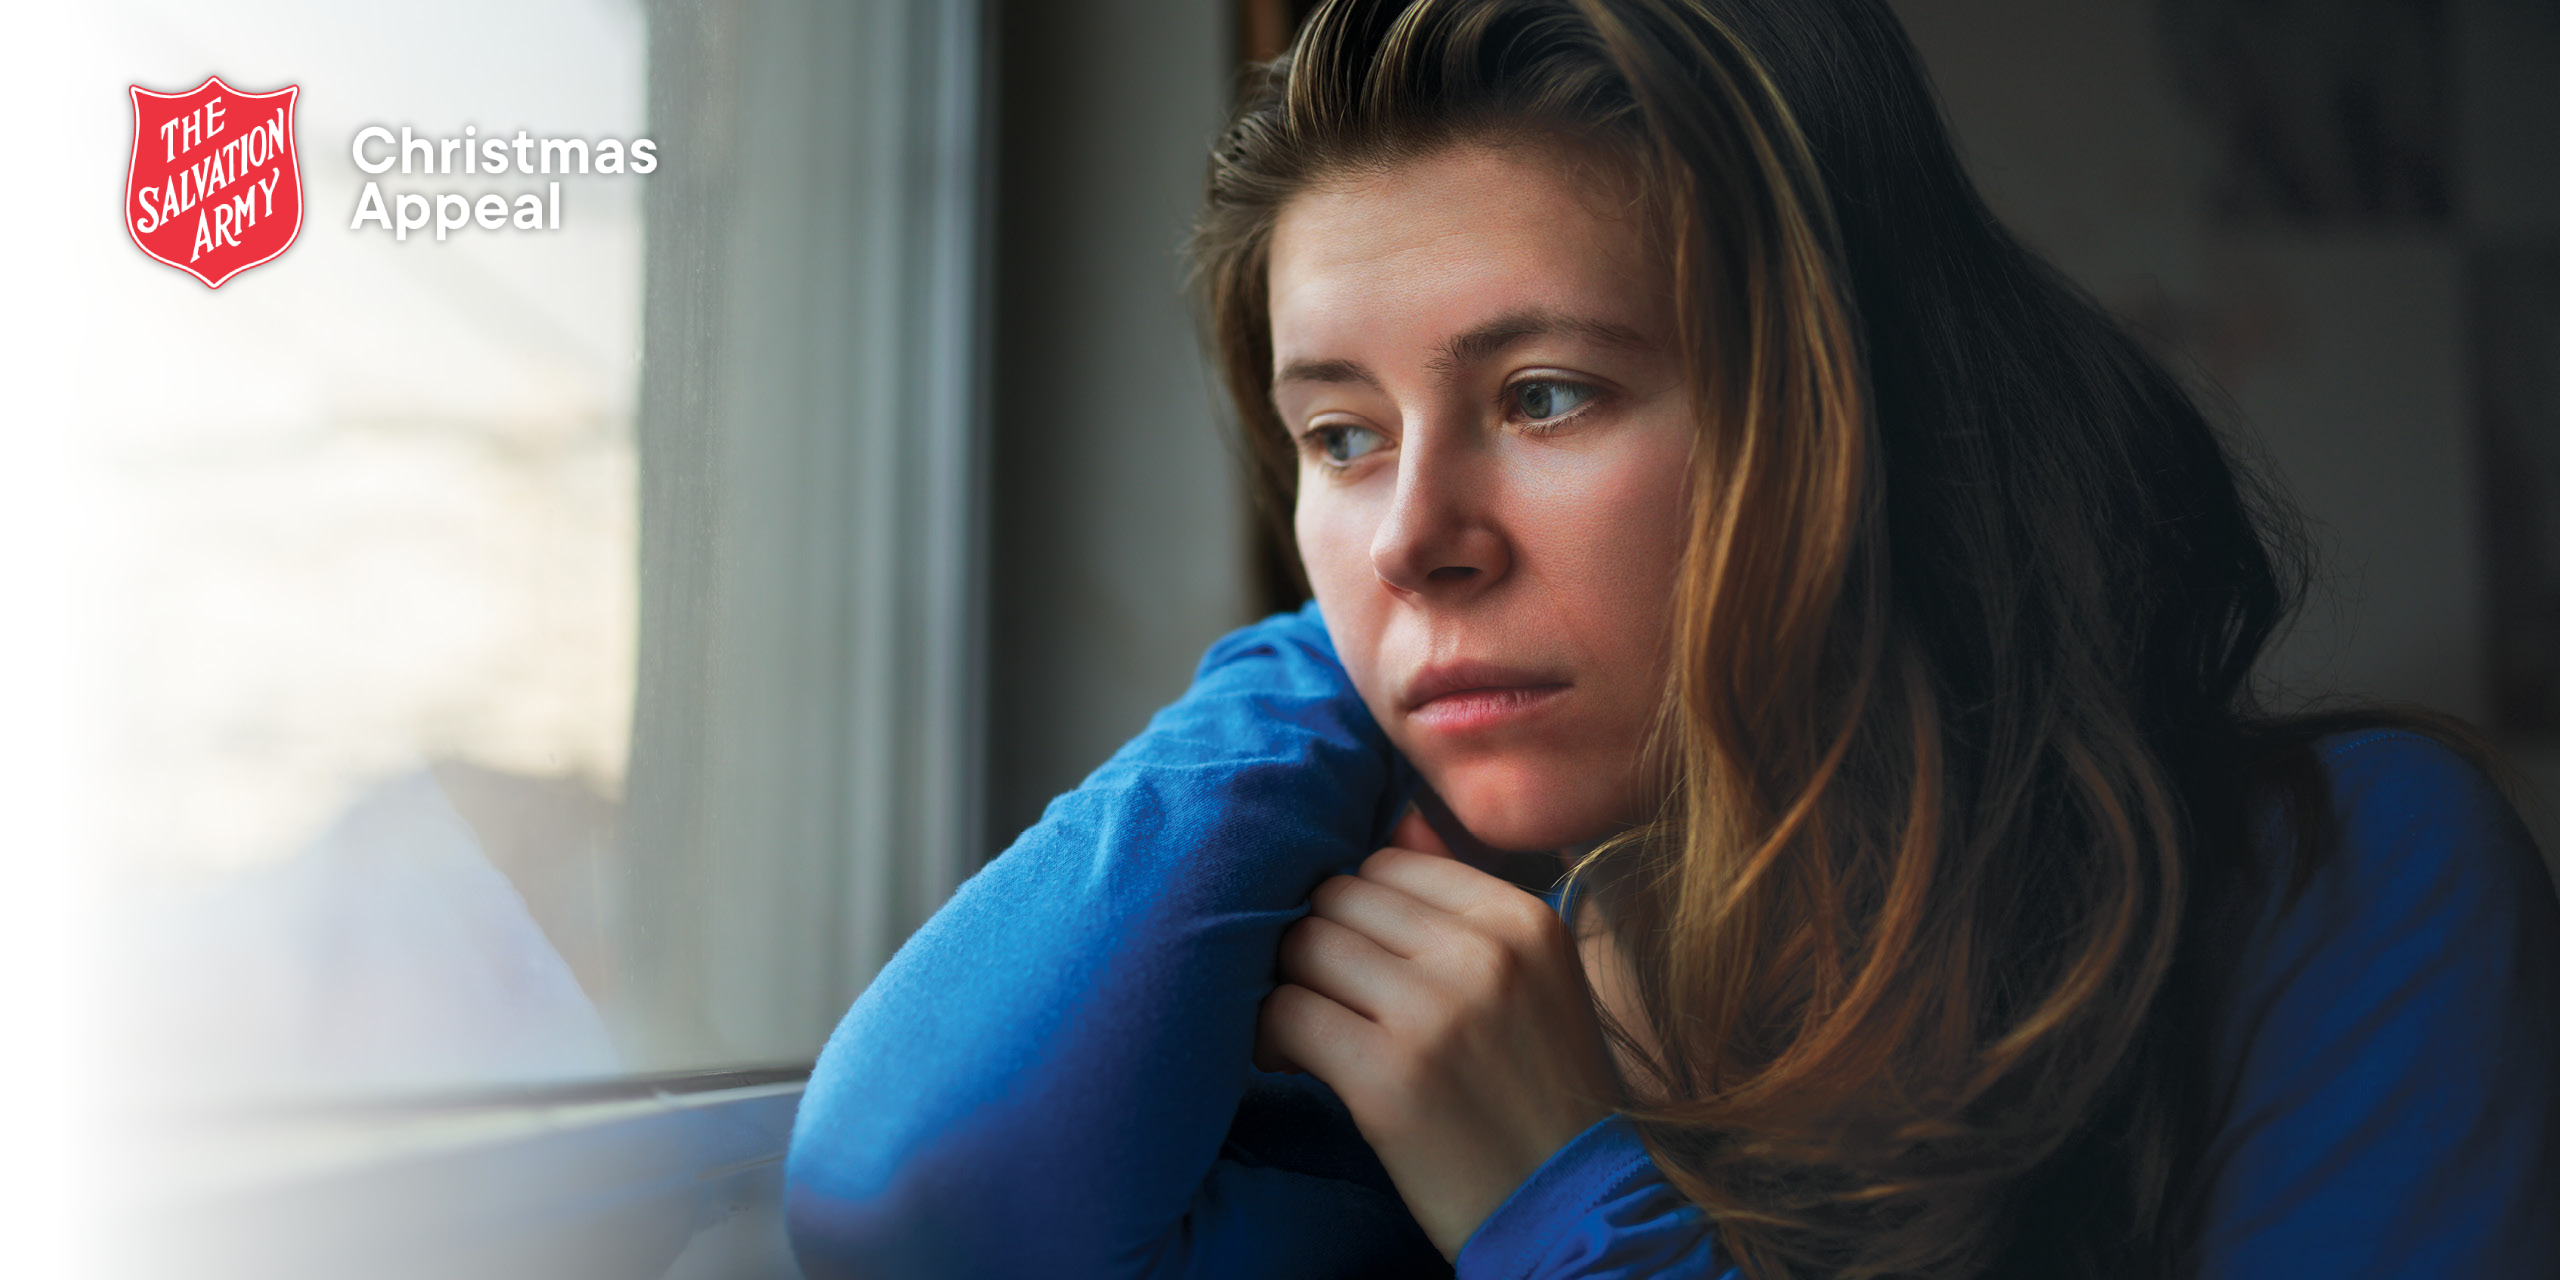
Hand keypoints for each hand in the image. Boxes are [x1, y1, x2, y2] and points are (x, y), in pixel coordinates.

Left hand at [1254, 807, 1621, 1258]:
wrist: (1572, 1209)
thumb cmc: (1543, 1094)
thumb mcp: (1535, 980)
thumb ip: (1465, 902)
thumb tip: (1398, 820)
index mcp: (1522, 919)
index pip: (1389, 862)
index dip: (1352, 908)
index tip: (1348, 956)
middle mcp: (1483, 953)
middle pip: (1339, 897)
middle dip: (1314, 943)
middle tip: (1314, 991)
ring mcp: (1436, 1012)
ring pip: (1305, 946)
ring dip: (1286, 985)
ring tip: (1299, 1027)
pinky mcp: (1390, 1077)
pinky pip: (1288, 1014)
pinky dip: (1268, 1035)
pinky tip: (1286, 1062)